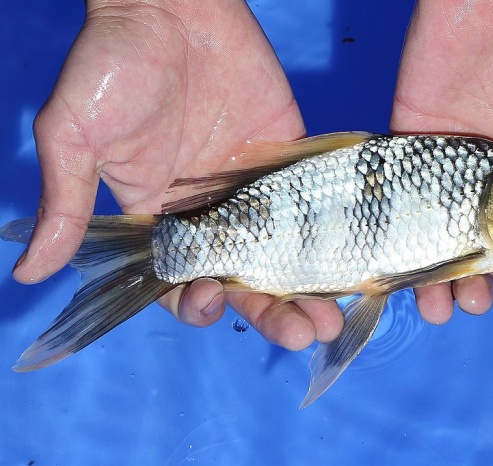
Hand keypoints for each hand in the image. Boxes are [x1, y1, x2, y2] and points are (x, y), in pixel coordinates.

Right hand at [14, 0, 343, 349]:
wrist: (171, 5)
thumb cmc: (114, 65)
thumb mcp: (75, 136)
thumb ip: (66, 203)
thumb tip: (26, 269)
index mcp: (161, 218)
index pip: (182, 281)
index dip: (198, 303)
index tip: (213, 303)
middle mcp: (212, 213)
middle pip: (245, 279)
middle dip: (270, 312)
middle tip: (300, 332)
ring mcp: (255, 190)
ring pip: (285, 254)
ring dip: (307, 289)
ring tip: (328, 316)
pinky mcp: (290, 160)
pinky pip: (315, 206)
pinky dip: (332, 237)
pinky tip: (350, 263)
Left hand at [391, 0, 492, 322]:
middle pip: (489, 245)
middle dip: (485, 282)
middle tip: (477, 300)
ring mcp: (453, 161)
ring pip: (443, 233)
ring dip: (440, 276)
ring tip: (437, 306)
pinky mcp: (413, 142)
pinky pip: (404, 196)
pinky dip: (400, 236)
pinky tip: (400, 270)